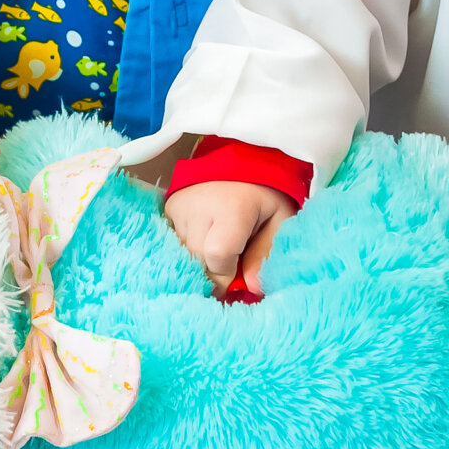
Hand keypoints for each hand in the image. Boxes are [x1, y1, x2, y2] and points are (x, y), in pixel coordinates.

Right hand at [164, 180, 296, 299]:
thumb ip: (266, 254)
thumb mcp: (280, 221)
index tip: (236, 274)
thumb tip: (252, 287)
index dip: (226, 274)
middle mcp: (200, 205)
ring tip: (219, 241)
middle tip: (230, 261)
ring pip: (184, 254)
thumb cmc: (265, 195)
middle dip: (213, 270)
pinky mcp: (169, 207)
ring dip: (201, 259)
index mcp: (232, 207)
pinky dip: (189, 248)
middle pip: (198, 259)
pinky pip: (174, 243)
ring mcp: (180, 206)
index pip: (217, 255)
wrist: (240, 161)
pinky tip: (205, 236)